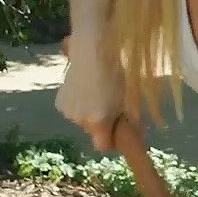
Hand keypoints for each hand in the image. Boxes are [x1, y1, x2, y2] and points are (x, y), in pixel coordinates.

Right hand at [55, 32, 126, 151]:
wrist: (92, 50)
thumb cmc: (115, 72)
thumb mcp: (128, 97)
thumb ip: (131, 120)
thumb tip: (138, 136)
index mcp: (98, 121)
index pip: (102, 146)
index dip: (112, 141)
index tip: (118, 130)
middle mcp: (80, 120)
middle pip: (92, 131)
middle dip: (101, 123)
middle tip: (110, 104)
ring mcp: (67, 111)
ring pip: (82, 120)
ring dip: (89, 112)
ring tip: (97, 91)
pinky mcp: (59, 102)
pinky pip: (72, 110)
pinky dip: (79, 104)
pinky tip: (84, 88)